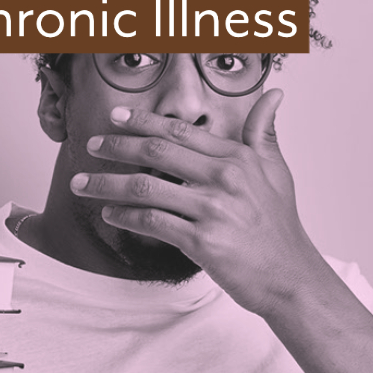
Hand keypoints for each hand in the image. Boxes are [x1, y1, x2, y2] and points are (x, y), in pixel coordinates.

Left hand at [70, 89, 325, 315]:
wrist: (290, 277)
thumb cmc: (279, 225)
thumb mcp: (276, 171)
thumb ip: (264, 131)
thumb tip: (273, 95)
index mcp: (237, 157)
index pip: (179, 131)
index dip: (142, 121)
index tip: (115, 117)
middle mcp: (225, 177)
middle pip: (156, 152)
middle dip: (116, 146)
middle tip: (90, 145)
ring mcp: (213, 209)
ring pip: (145, 188)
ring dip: (107, 184)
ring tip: (82, 184)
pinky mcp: (203, 241)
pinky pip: (152, 222)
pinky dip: (125, 216)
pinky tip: (110, 213)